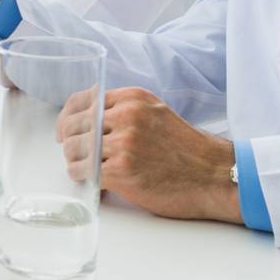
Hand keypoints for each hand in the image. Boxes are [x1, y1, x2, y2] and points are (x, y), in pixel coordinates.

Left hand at [56, 87, 241, 222]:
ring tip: (85, 169)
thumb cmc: (187, 150)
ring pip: (76, 149)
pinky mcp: (123, 170)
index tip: (65, 130)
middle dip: (69, 141)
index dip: (68, 116)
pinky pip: (84, 171)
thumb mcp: (157, 114)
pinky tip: (92, 180)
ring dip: (75, 161)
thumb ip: (126, 111)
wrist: (214, 176)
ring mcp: (124, 143)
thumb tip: (89, 118)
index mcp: (133, 99)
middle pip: (75, 125)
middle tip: (74, 154)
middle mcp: (127, 116)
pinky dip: (82, 177)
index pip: (83, 100)